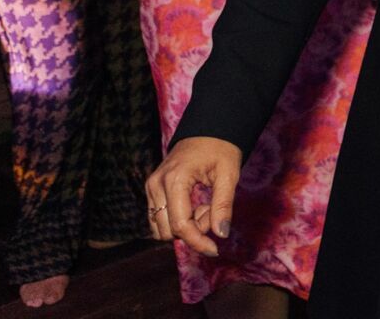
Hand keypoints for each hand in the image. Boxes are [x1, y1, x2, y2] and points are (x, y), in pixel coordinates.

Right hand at [146, 136, 242, 256]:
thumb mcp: (228, 175)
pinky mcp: (152, 189)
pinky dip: (177, 219)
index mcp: (175, 180)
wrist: (209, 129)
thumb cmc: (221, 149)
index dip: (197, 242)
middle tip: (212, 210)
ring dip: (184, 226)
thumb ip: (223, 206)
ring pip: (160, 227)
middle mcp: (156, 185)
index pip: (180, 225)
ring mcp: (151, 187)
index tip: (214, 250)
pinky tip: (194, 204)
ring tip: (204, 206)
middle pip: (167, 230)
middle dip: (193, 230)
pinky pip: (159, 217)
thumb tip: (221, 235)